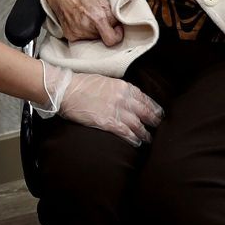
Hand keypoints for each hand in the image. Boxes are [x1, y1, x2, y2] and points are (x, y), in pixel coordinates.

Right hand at [40, 61, 163, 145]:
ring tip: (148, 139)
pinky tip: (137, 142)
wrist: (66, 90)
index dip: (154, 108)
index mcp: (124, 87)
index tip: (158, 114)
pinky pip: (127, 133)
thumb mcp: (106, 81)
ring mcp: (117, 111)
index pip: (146, 99)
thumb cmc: (82, 84)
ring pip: (139, 125)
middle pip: (146, 113)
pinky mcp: (109, 123)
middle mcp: (124, 99)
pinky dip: (134, 139)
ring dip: (145, 133)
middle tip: (158, 128)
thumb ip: (119, 89)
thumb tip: (127, 98)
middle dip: (154, 121)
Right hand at [43, 0, 121, 44]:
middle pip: (102, 38)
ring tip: (88, 18)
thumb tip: (117, 28)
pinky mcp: (69, 35)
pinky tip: (80, 21)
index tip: (116, 30)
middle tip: (98, 18)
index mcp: (97, 18)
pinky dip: (84, 32)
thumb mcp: (104, 2)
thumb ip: (112, 17)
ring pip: (92, 39)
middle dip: (103, 30)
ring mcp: (76, 32)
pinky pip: (82, 38)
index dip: (117, 36)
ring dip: (93, 31)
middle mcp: (86, 27)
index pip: (111, 40)